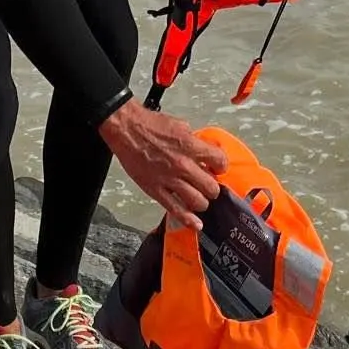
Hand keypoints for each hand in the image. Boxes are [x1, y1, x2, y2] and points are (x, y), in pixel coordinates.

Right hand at [98, 100, 227, 231]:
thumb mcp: (180, 125)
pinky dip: (188, 219)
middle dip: (212, 189)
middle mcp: (183, 165)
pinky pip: (175, 209)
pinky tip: (196, 224)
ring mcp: (170, 180)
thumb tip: (200, 149)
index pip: (220, 161)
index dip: (221, 166)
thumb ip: (193, 141)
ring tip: (199, 200)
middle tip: (208, 187)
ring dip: (201, 202)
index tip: (217, 168)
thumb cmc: (150, 125)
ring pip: (197, 201)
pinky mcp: (156, 190)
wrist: (127, 130)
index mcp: (191, 146)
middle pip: (211, 187)